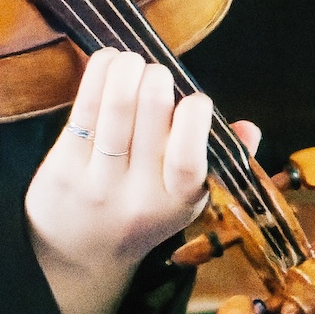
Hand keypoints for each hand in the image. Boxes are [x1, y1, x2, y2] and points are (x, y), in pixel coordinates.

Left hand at [23, 49, 259, 313]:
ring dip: (126, 70)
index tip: (196, 99)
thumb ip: (219, 161)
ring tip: (132, 60)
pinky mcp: (64, 166)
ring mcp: (98, 180)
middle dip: (157, 80)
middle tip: (158, 71)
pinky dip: (97, 75)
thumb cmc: (142, 212)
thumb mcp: (186, 200)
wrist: (81, 253)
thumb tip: (250, 129)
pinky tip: (108, 60)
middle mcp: (137, 194)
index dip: (194, 119)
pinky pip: (83, 109)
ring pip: (115, 109)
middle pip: (148, 120)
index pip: (187, 160)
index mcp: (177, 201)